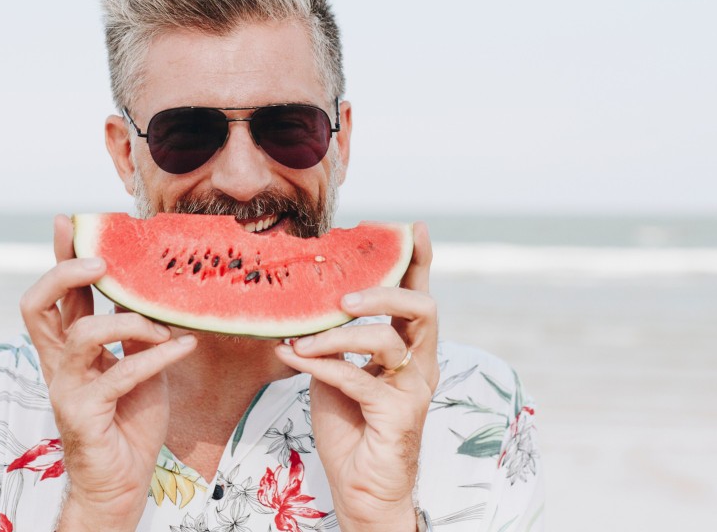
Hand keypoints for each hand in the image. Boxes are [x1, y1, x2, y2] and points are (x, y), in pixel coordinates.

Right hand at [19, 215, 197, 531]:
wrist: (123, 480)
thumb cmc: (130, 420)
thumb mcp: (139, 364)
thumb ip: (136, 330)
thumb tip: (152, 290)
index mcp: (69, 347)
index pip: (56, 294)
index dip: (59, 257)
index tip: (70, 221)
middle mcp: (59, 362)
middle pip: (38, 304)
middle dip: (66, 273)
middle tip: (101, 262)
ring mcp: (67, 387)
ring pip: (84, 334)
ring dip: (130, 322)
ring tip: (163, 326)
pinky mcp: (83, 412)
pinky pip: (121, 373)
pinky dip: (158, 356)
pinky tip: (185, 347)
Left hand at [274, 222, 437, 531]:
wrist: (359, 488)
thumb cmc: (350, 428)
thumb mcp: (337, 372)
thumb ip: (332, 341)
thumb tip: (306, 307)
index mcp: (410, 350)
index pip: (418, 297)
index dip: (418, 261)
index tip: (411, 228)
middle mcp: (420, 366)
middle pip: (421, 309)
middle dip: (382, 292)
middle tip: (342, 296)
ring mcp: (413, 391)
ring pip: (386, 341)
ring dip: (337, 335)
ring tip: (301, 339)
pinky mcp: (398, 416)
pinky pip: (357, 378)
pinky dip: (322, 365)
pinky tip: (294, 358)